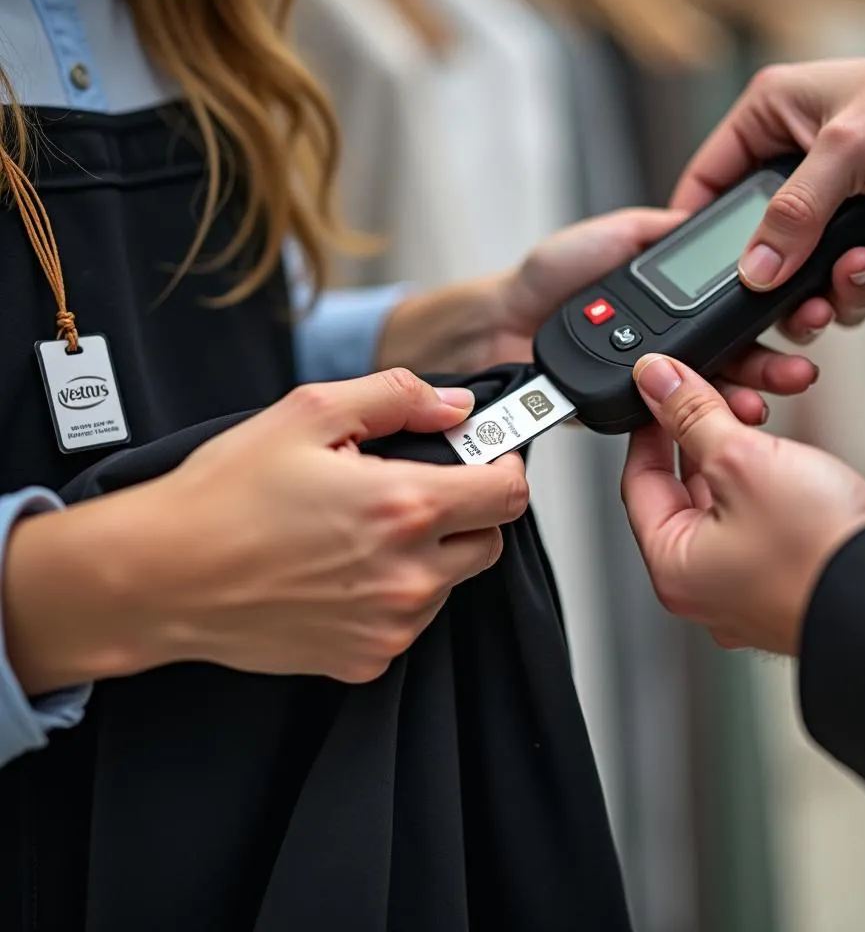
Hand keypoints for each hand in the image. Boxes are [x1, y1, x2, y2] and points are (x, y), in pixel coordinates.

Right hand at [5, 370, 528, 693]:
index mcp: (405, 509)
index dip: (502, 466)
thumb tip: (455, 406)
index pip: (509, 493)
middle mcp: (410, 576)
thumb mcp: (309, 414)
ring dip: (429, 553)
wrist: (162, 576)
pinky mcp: (366, 660)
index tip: (485, 457)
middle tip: (412, 489)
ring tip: (360, 531)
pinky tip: (342, 571)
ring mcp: (390, 626)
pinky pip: (409, 621)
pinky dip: (394, 594)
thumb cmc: (225, 496)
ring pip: (450, 582)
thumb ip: (397, 398)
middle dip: (466, 510)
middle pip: (488, 541)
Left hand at [380, 210, 820, 425]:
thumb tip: (697, 221)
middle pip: (729, 356)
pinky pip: (665, 419)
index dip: (763, 317)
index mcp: (665, 303)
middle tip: (796, 370)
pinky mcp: (624, 409)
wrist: (498, 322)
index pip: (726, 312)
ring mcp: (645, 379)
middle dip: (768, 364)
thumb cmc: (543, 278)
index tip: (796, 317)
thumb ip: (655, 231)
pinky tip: (721, 420)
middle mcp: (662, 342)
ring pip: (705, 394)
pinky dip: (695, 422)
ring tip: (767, 399)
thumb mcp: (610, 236)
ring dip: (743, 396)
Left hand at [620, 354, 864, 654]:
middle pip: (683, 491)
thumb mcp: (743, 460)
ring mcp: (745, 590)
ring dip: (738, 454)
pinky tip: (786, 458)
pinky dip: (764, 485)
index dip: (649, 428)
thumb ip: (692, 415)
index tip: (660, 394)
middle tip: (718, 398)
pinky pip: (757, 522)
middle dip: (702, 435)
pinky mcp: (785, 583)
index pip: (639, 482)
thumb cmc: (820, 552)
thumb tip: (657, 382)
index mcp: (673, 567)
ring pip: (724, 503)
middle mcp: (703, 587)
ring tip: (760, 418)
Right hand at [671, 30, 864, 338]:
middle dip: (790, 284)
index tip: (699, 278)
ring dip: (846, 286)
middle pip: (760, 251)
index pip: (707, 184)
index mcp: (770, 122)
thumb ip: (792, 215)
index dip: (698, 232)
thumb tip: (754, 272)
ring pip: (812, 281)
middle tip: (809, 301)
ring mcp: (834, 207)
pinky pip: (863, 283)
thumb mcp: (846, 148)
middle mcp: (794, 168)